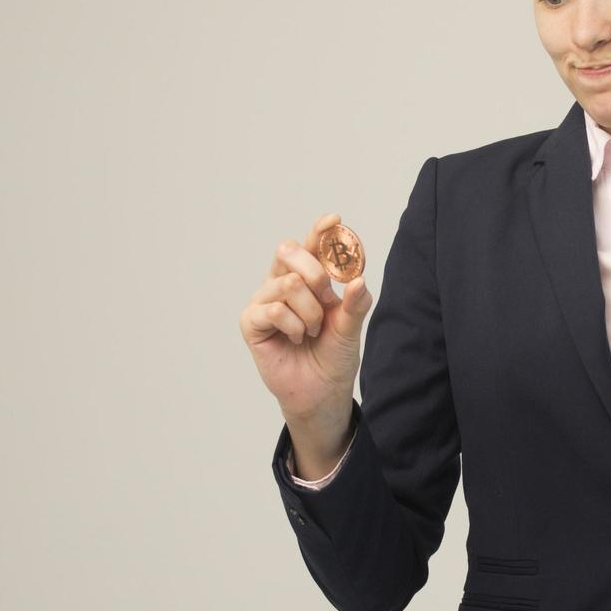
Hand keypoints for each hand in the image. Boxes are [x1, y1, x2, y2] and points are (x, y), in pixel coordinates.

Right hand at [239, 212, 374, 419]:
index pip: (310, 245)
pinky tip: (297, 338)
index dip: (320, 230)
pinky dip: (294, 326)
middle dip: (315, 273)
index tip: (334, 219)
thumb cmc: (334, 355)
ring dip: (310, 312)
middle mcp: (281, 282)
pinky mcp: (251, 322)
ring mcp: (264, 300)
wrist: (322, 391)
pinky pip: (275, 309)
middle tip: (326, 298)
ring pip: (288, 284)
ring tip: (312, 331)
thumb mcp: (350, 327)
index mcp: (306, 277)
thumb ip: (355, 303)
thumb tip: (359, 281)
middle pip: (288, 251)